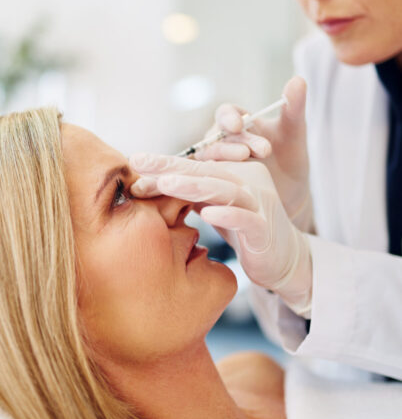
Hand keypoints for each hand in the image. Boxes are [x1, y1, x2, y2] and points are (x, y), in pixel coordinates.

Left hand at [130, 154, 312, 316]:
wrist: (284, 258)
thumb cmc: (243, 230)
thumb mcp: (214, 206)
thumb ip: (192, 193)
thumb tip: (152, 184)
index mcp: (233, 173)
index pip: (194, 165)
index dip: (164, 165)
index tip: (134, 163)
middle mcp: (246, 181)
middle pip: (205, 170)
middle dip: (170, 165)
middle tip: (139, 160)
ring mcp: (258, 203)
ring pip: (224, 189)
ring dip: (194, 186)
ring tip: (165, 183)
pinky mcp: (265, 229)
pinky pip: (247, 219)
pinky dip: (228, 214)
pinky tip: (208, 213)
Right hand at [198, 77, 313, 232]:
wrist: (290, 195)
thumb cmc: (289, 159)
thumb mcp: (295, 133)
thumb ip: (294, 107)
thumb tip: (298, 79)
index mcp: (239, 124)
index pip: (225, 114)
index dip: (228, 117)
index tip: (240, 123)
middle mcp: (223, 142)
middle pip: (217, 136)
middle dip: (237, 140)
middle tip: (264, 149)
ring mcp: (216, 164)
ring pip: (207, 157)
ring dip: (224, 156)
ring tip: (246, 159)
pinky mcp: (213, 185)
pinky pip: (205, 180)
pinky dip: (214, 178)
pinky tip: (229, 181)